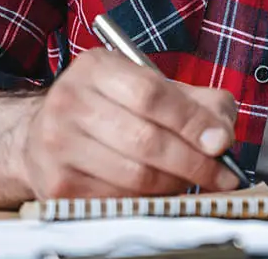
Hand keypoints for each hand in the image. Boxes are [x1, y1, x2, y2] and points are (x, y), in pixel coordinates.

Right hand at [19, 48, 240, 198]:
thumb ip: (194, 101)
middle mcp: (70, 101)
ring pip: (134, 176)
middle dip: (192, 161)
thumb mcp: (147, 84)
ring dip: (174, 184)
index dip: (191, 121)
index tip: (222, 142)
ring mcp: (58, 145)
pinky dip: (148, 200)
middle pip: (145, 140)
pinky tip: (159, 191)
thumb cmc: (110, 106)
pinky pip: (117, 200)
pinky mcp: (56, 185)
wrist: (44, 131)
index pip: (152, 94)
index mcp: (96, 67)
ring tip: (191, 179)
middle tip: (221, 174)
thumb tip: (223, 135)